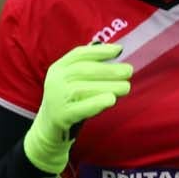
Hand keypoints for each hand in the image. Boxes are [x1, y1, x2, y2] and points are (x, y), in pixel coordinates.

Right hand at [24, 43, 133, 173]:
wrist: (49, 127)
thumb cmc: (71, 100)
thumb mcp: (74, 80)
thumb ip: (91, 67)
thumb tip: (118, 51)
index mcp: (58, 68)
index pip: (78, 54)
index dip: (99, 51)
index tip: (119, 50)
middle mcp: (55, 80)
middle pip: (83, 71)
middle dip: (109, 69)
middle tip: (129, 71)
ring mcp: (56, 98)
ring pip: (83, 88)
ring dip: (108, 86)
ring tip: (126, 87)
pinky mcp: (62, 116)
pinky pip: (81, 108)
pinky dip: (97, 103)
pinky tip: (111, 100)